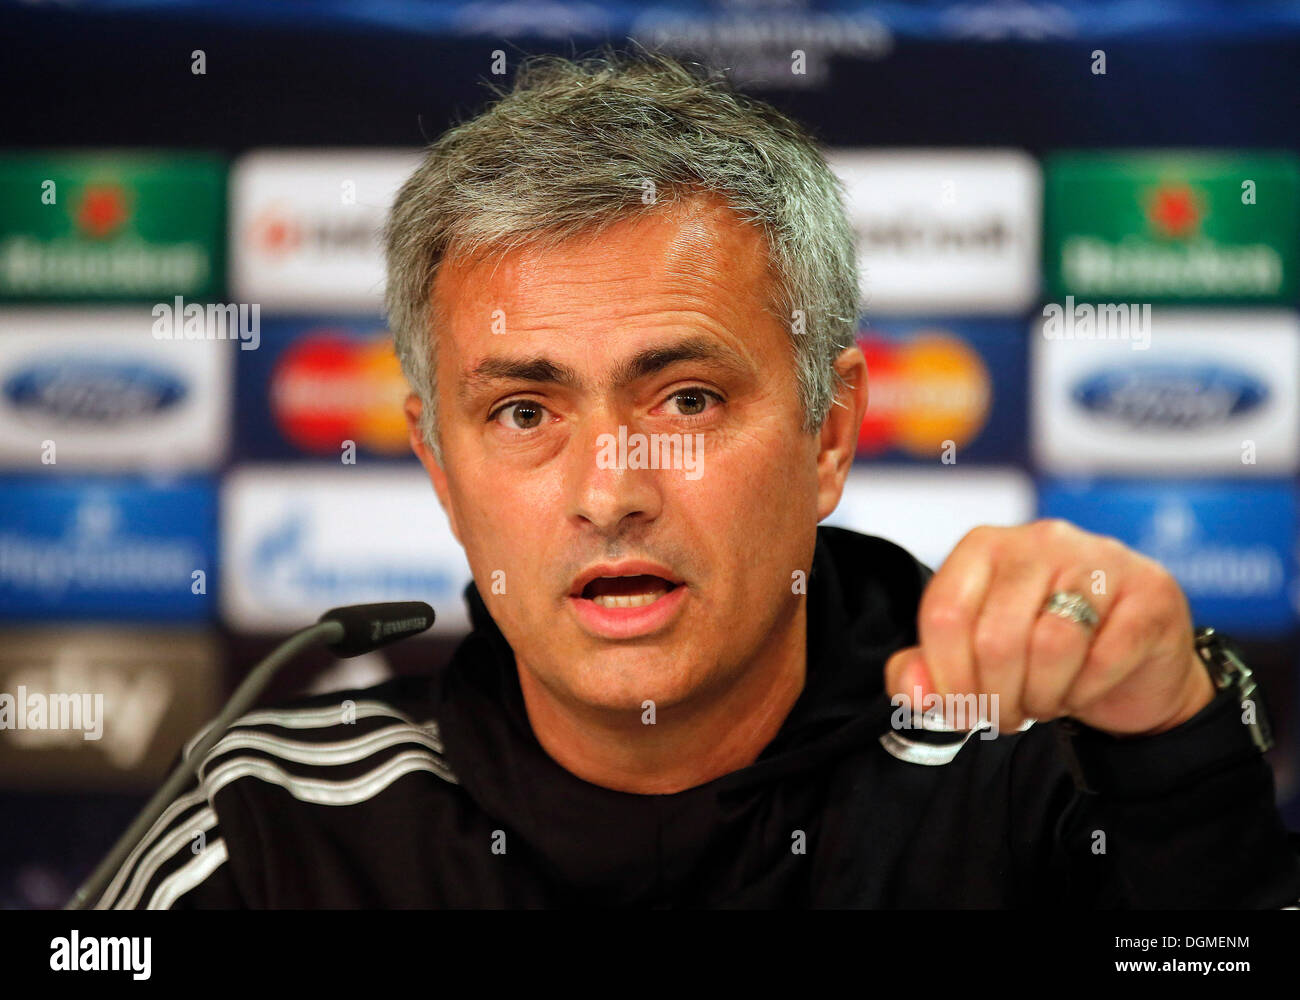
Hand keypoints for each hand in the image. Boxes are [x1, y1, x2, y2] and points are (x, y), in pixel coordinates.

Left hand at [884, 518, 1214, 737]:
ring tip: (1044, 701)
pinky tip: (1084, 689)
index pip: (944, 613)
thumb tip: (914, 693)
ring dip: (1042, 696)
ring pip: (1052, 645)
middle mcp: (1040, 540)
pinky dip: (1087, 691)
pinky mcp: (1150, 591)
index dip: (946, 677)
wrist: (1135, 663)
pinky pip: (1105, 657)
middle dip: (997, 697)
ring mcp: (1100, 560)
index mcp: (984, 546)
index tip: (961, 709)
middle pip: (996, 637)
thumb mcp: (972, 661)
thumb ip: (924, 673)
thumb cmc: (1040, 654)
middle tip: (1007, 716)